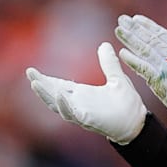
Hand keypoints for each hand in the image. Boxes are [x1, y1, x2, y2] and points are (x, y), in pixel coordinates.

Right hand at [25, 43, 147, 143]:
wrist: (138, 121)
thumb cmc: (127, 103)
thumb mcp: (117, 78)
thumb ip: (108, 63)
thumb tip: (104, 45)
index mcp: (82, 94)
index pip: (59, 85)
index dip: (45, 79)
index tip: (31, 71)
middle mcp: (78, 104)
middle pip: (53, 94)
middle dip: (41, 85)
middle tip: (29, 73)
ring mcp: (81, 112)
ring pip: (57, 105)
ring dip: (46, 95)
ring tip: (36, 83)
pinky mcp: (88, 120)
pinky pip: (72, 114)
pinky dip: (64, 105)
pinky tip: (58, 95)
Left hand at [114, 14, 166, 123]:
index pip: (161, 34)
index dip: (148, 25)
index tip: (136, 18)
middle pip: (149, 39)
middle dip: (135, 28)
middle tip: (122, 20)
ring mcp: (163, 66)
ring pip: (144, 49)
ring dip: (130, 39)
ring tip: (118, 30)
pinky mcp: (158, 79)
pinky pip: (142, 67)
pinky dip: (132, 60)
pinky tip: (122, 53)